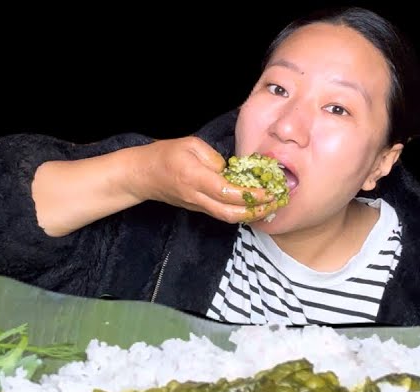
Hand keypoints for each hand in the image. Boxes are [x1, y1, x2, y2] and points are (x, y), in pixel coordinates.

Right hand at [136, 137, 282, 223]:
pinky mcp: (198, 209)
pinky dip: (241, 212)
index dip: (252, 195)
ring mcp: (197, 206)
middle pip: (231, 214)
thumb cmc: (166, 155)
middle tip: (276, 202)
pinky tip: (254, 205)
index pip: (229, 192)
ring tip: (270, 205)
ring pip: (228, 218)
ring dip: (251, 215)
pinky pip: (222, 214)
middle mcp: (197, 197)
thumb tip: (232, 172)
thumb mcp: (191, 145)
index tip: (269, 190)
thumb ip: (214, 158)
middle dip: (257, 211)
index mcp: (196, 178)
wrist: (143, 175)